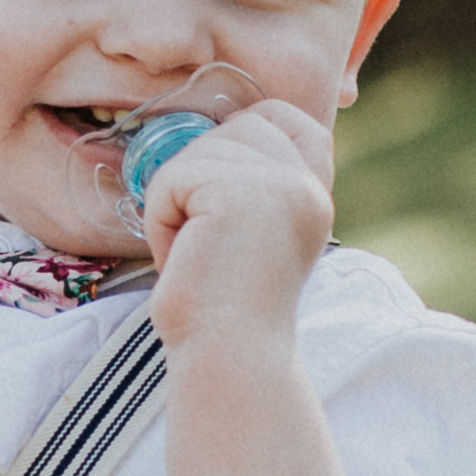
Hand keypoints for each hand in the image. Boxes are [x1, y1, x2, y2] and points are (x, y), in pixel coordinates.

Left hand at [141, 97, 336, 353]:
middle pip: (233, 129)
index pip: (289, 118)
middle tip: (205, 240)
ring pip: (194, 152)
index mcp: (314, 193)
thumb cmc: (224, 307)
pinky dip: (161, 221)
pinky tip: (182, 258)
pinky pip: (171, 180)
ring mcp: (276, 186)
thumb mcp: (253, 233)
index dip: (246, 134)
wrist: (228, 357)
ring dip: (175, 202)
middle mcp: (304, 184)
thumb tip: (202, 138)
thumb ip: (248, 185)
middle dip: (199, 177)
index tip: (224, 194)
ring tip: (195, 254)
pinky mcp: (236, 195)